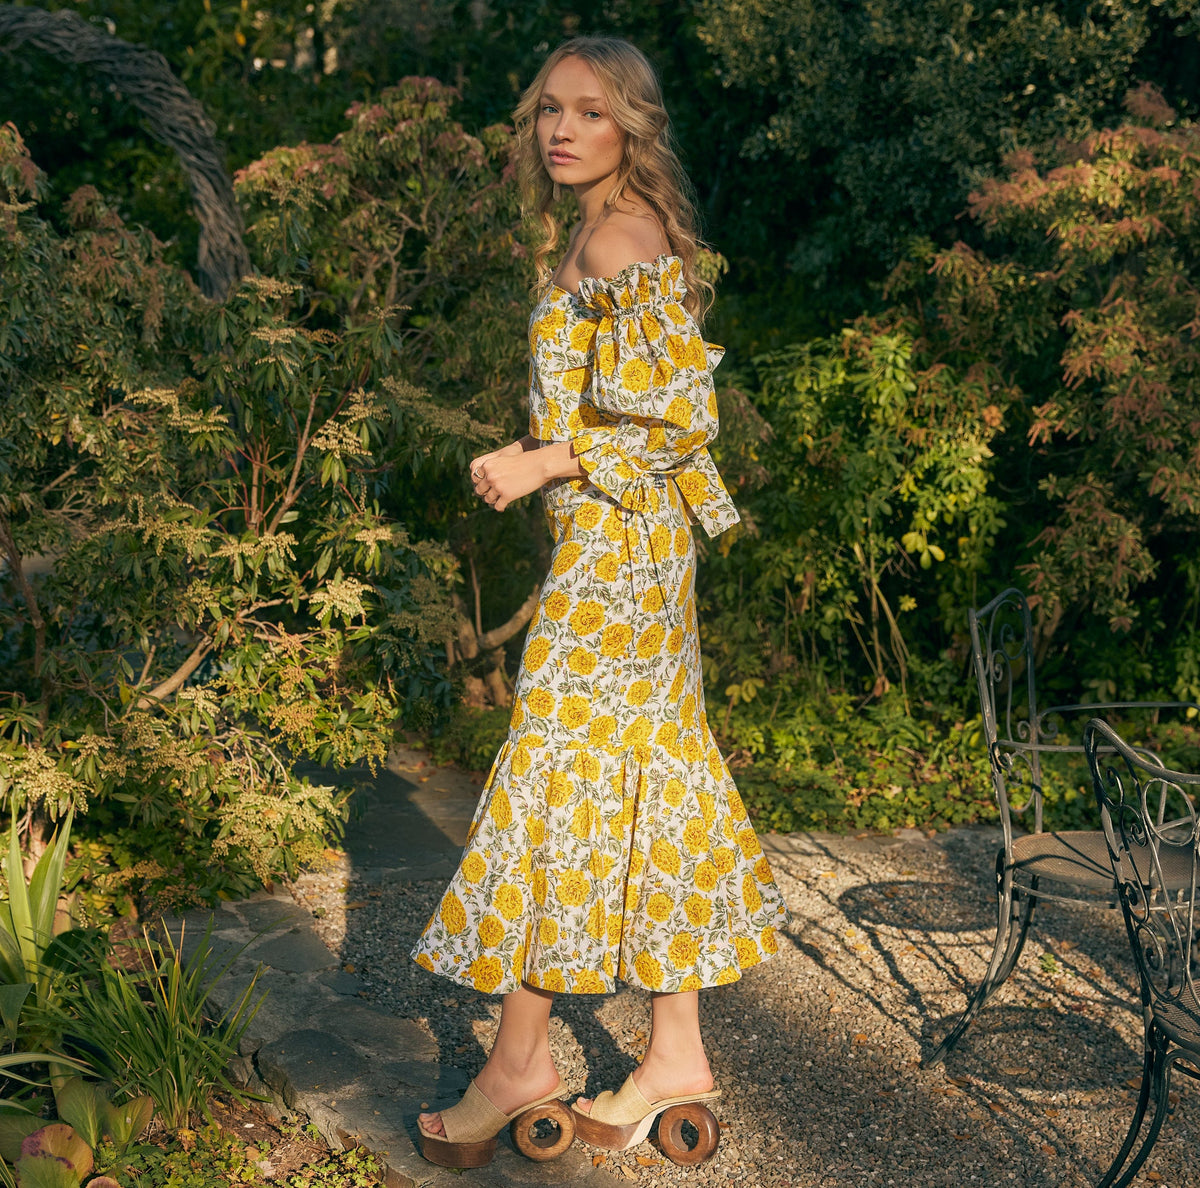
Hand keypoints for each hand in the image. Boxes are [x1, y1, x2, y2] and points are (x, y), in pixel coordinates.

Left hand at [469, 439, 584, 511]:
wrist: (539, 465)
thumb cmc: (523, 461)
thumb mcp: (503, 460)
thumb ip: (491, 469)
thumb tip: (482, 483)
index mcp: (487, 465)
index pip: (474, 478)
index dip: (480, 482)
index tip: (486, 485)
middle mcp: (490, 476)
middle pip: (479, 490)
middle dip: (486, 492)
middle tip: (493, 493)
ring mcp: (498, 486)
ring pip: (488, 499)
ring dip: (493, 500)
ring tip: (500, 498)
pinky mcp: (507, 495)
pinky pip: (498, 506)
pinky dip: (500, 506)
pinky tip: (504, 505)